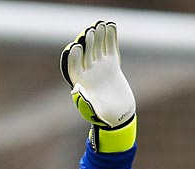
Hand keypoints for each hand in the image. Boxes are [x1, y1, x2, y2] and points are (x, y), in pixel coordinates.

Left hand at [62, 20, 135, 152]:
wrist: (119, 115)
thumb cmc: (104, 117)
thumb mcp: (94, 112)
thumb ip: (84, 102)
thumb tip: (75, 90)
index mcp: (80, 82)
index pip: (75, 66)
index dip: (74, 57)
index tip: (76, 47)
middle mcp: (89, 72)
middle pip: (87, 54)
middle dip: (88, 43)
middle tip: (90, 32)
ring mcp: (100, 67)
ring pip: (98, 48)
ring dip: (99, 36)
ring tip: (101, 24)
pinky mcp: (112, 65)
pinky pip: (111, 48)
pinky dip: (111, 37)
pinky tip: (111, 26)